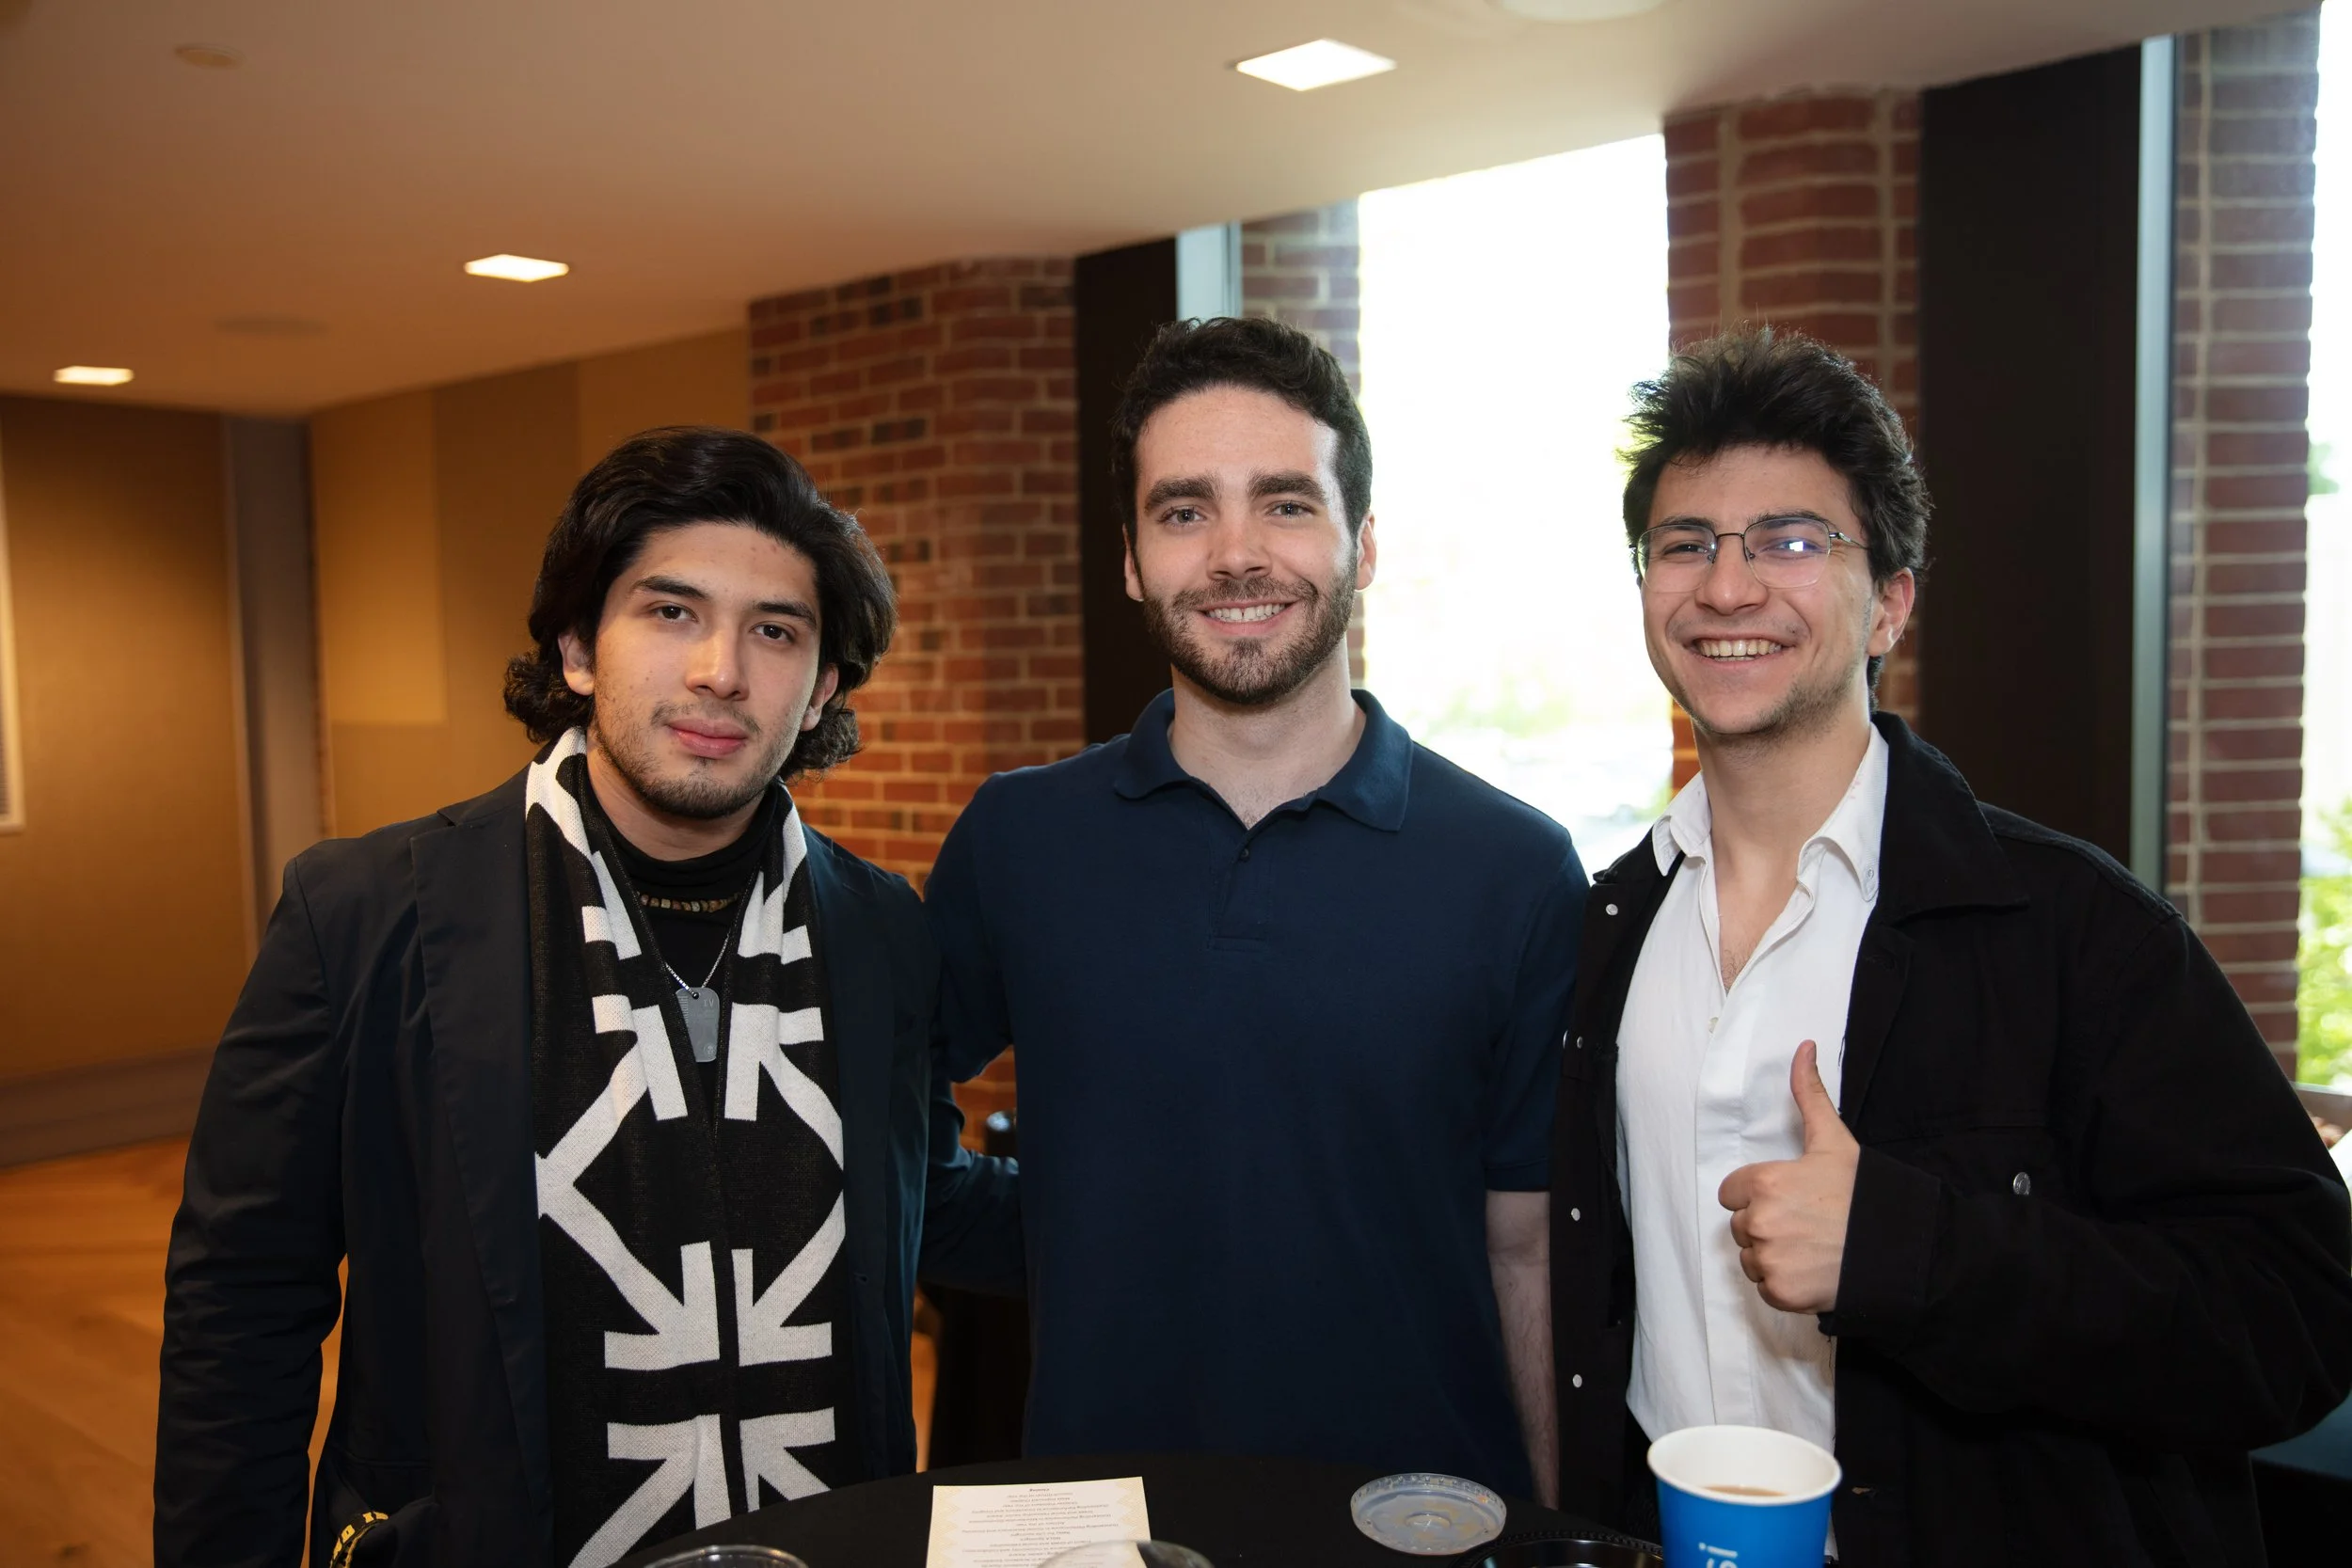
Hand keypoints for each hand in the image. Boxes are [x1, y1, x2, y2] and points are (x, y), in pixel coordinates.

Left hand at [1716, 1040, 1859, 1313]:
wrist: (1899, 1249)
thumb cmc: (1864, 1193)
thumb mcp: (1833, 1140)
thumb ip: (1809, 1094)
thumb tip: (1803, 1047)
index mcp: (1762, 1183)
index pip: (1732, 1192)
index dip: (1758, 1194)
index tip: (1790, 1197)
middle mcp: (1758, 1221)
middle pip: (1741, 1226)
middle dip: (1767, 1225)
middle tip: (1807, 1223)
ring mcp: (1768, 1259)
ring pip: (1750, 1257)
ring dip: (1773, 1255)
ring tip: (1812, 1247)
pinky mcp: (1779, 1292)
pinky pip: (1764, 1286)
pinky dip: (1783, 1283)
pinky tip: (1813, 1270)